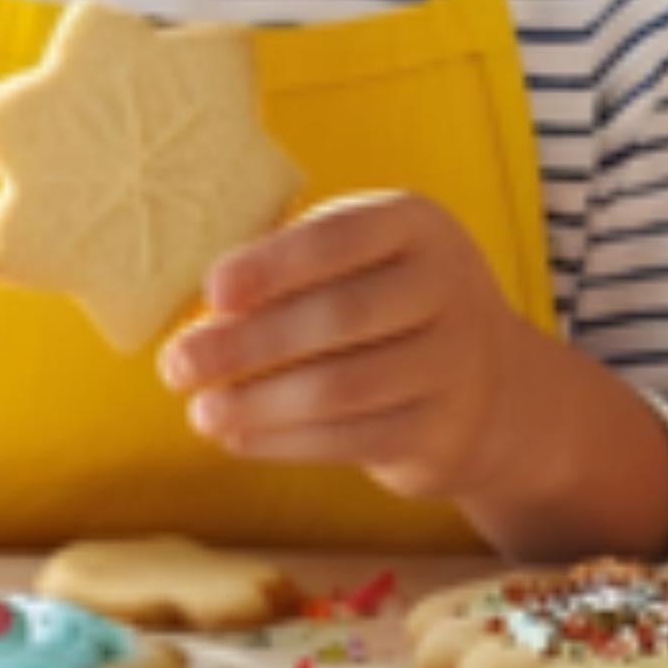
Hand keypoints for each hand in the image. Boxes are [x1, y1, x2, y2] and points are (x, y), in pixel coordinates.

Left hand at [157, 192, 532, 503]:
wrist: (491, 384)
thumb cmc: (387, 302)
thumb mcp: (363, 259)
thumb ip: (294, 269)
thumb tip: (201, 309)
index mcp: (418, 225)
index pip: (340, 238)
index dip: (272, 264)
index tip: (212, 291)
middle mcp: (448, 286)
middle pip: (338, 317)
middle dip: (248, 343)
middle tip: (177, 363)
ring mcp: (454, 364)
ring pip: (341, 388)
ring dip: (258, 402)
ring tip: (199, 410)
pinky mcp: (441, 432)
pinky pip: (351, 439)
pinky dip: (284, 442)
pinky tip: (237, 437)